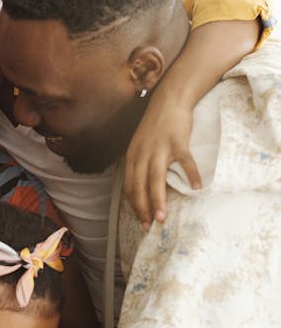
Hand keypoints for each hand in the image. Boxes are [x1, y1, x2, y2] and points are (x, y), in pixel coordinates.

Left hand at [124, 98, 200, 230]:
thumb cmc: (156, 127)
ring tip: (162, 217)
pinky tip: (196, 187)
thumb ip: (140, 165)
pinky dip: (191, 174)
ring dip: (158, 200)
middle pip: (140, 185)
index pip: (130, 186)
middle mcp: (143, 153)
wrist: (169, 101)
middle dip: (143, 209)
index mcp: (132, 156)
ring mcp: (160, 147)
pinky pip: (184, 161)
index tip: (141, 221)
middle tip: (149, 226)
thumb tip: (142, 189)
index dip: (134, 205)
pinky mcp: (177, 141)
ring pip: (156, 178)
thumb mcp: (140, 146)